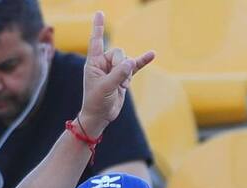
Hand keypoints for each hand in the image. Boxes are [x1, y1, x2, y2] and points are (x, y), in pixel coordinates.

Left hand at [78, 11, 154, 136]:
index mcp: (94, 62)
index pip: (96, 41)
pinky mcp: (124, 78)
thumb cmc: (97, 101)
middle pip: (118, 52)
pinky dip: (143, 61)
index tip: (100, 13)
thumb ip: (118, 74)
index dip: (98, 27)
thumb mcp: (106, 87)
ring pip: (127, 61)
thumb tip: (131, 63)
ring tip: (123, 86)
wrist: (101, 115)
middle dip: (121, 64)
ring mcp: (115, 70)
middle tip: (119, 79)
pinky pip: (135, 67)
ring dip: (128, 73)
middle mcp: (104, 63)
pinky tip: (152, 54)